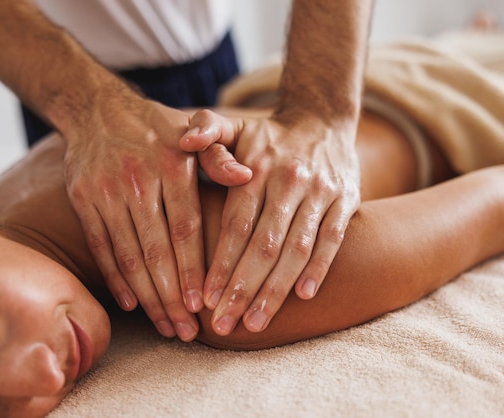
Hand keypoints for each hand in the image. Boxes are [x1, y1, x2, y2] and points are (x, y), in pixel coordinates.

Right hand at [63, 99, 250, 341]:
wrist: (97, 108)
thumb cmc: (157, 127)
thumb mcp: (192, 131)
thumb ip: (219, 156)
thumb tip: (247, 175)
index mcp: (172, 165)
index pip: (186, 229)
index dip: (193, 270)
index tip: (202, 305)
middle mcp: (138, 180)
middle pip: (157, 250)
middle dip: (171, 297)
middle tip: (187, 331)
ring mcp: (106, 191)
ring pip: (128, 255)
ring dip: (146, 297)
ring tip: (164, 326)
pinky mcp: (83, 199)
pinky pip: (100, 246)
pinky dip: (114, 278)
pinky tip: (130, 304)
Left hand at [180, 109, 360, 335]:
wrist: (323, 118)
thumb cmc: (266, 135)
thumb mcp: (233, 125)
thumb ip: (205, 131)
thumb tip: (182, 143)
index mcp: (256, 167)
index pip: (236, 224)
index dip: (221, 264)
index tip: (206, 299)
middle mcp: (289, 181)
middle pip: (264, 244)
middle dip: (243, 288)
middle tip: (224, 323)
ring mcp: (320, 192)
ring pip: (297, 249)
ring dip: (276, 289)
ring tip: (255, 322)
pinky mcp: (346, 200)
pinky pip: (332, 239)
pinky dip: (319, 268)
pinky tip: (304, 297)